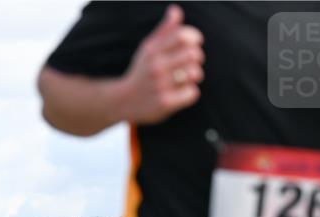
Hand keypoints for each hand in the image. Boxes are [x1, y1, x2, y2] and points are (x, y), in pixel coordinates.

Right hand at [117, 4, 203, 124]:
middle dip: (196, 58)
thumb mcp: (148, 49)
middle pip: (193, 54)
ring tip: (185, 78)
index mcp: (152, 51)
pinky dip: (189, 93)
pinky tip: (180, 93)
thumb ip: (165, 31)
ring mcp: (159, 86)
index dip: (194, 38)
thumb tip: (175, 10)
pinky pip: (192, 93)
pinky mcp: (164, 103)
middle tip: (190, 63)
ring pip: (195, 73)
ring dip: (194, 76)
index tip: (193, 44)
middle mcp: (155, 67)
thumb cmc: (141, 72)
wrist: (122, 102)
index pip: (183, 36)